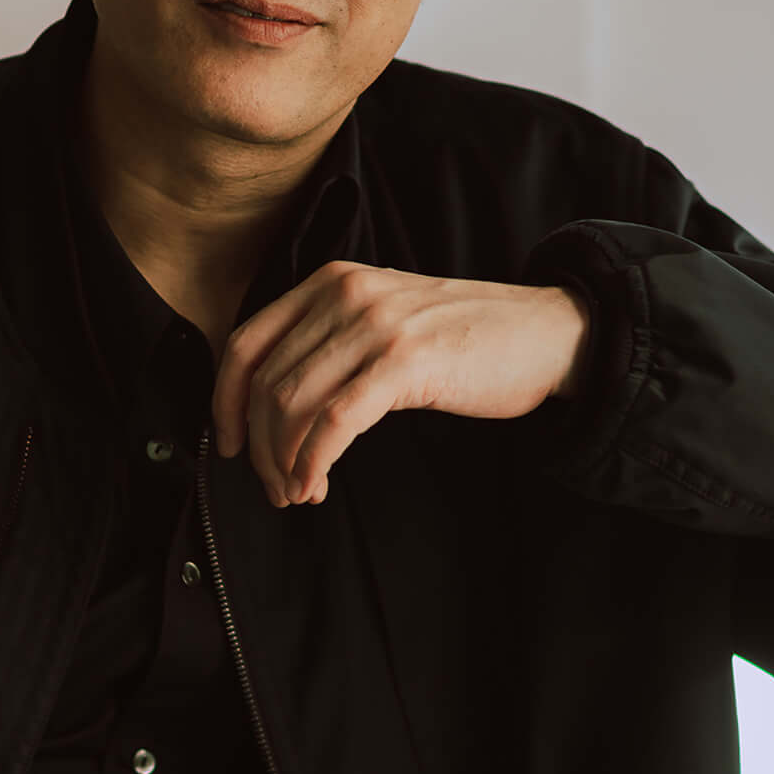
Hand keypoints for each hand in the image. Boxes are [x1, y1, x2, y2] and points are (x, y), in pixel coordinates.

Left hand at [212, 261, 590, 508]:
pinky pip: (335, 422)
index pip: (248, 342)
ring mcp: (376, 325)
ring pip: (294, 405)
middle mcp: (345, 294)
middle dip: (261, 448)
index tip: (231, 445)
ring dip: (286, 462)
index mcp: (331, 281)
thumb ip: (331, 343)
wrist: (547, 333)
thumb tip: (273, 408)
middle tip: (277, 487)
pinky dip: (314, 462)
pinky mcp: (405, 361)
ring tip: (300, 492)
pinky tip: (317, 484)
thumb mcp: (386, 321)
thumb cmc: (467, 339)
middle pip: (267, 383)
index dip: (225, 401)